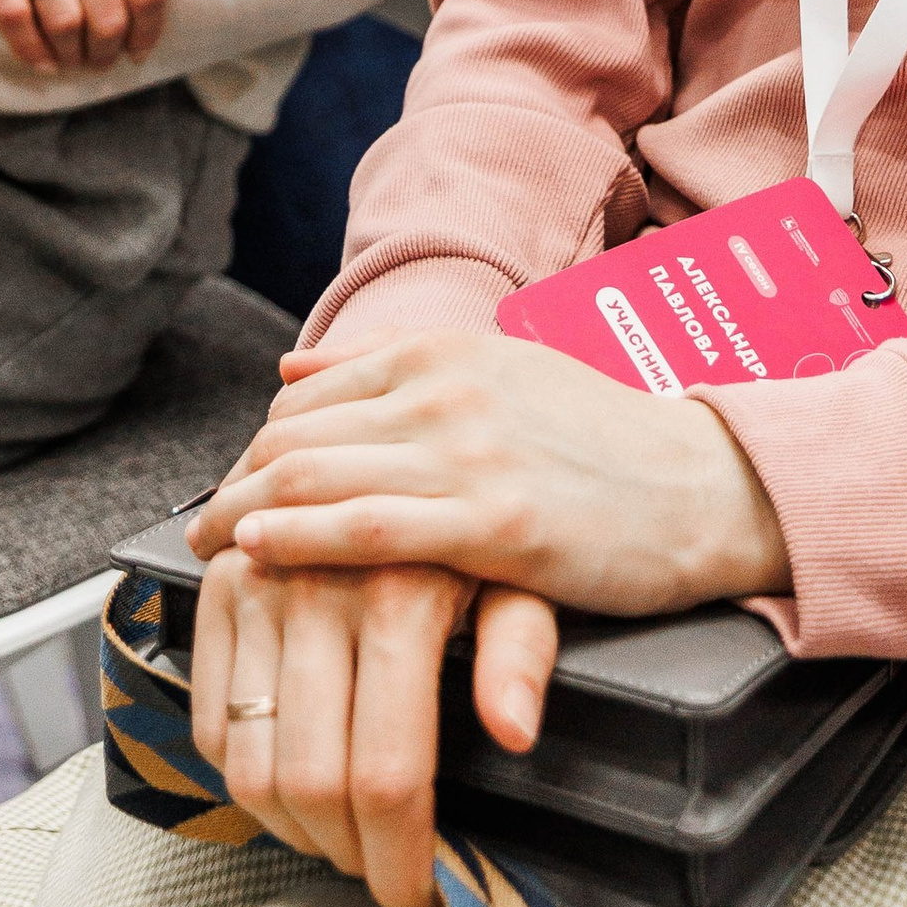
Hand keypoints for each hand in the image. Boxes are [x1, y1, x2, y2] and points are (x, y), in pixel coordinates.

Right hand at [0, 0, 198, 71]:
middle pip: (107, 10)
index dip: (150, 28)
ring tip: (78, 59)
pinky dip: (30, 48)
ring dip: (74, 53)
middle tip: (107, 59)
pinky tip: (43, 59)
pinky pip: (11, 13)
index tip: (142, 48)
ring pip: (62, 19)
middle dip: (110, 48)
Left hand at [189, 330, 790, 619]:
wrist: (709, 483)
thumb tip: (291, 372)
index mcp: (448, 350)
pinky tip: (259, 556)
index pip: (313, 397)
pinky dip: (298, 540)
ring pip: (317, 476)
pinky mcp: (495, 520)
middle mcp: (447, 388)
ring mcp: (469, 451)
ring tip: (205, 550)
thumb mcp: (499, 377)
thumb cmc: (607, 444)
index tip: (231, 490)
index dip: (258, 449)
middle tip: (197, 530)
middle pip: (299, 436)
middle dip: (236, 484)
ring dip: (243, 514)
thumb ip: (392, 373)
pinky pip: (368, 528)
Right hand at [190, 553, 555, 906]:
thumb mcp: (524, 573)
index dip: (400, 862)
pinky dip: (243, 776)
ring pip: (250, 767)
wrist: (405, 438)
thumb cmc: (475, 518)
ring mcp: (257, 587)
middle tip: (381, 869)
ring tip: (340, 833)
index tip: (418, 900)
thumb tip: (514, 731)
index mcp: (398, 594)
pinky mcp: (218, 588)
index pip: (388, 775)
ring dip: (293, 828)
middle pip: (314, 784)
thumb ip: (521, 652)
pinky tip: (293, 779)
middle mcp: (316, 589)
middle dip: (349, 855)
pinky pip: (208, 722)